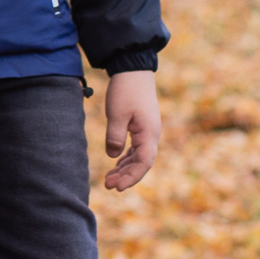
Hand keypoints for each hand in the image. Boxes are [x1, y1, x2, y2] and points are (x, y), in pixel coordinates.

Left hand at [102, 70, 161, 190]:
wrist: (133, 70)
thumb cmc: (126, 90)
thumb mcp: (117, 114)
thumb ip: (115, 136)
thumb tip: (113, 157)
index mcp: (149, 133)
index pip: (144, 162)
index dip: (132, 177)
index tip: (118, 187)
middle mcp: (151, 135)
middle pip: (141, 163)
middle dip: (126, 176)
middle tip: (108, 186)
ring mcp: (147, 131)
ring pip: (138, 157)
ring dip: (124, 169)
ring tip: (108, 180)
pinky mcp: (141, 127)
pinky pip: (136, 148)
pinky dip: (126, 158)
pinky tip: (116, 165)